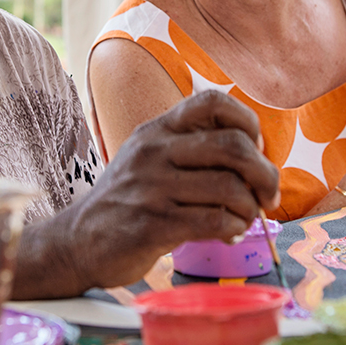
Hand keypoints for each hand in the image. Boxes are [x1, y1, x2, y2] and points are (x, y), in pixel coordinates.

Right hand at [63, 90, 279, 288]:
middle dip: (265, 173)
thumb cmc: (127, 202)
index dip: (247, 122)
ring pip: (229, 187)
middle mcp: (153, 152)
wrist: (77, 242)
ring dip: (250, 208)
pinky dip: (234, 229)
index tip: (255, 150)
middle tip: (268, 195)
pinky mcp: (153, 225)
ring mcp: (152, 188)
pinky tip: (228, 234)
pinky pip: (215, 221)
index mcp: (156, 130)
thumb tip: (256, 155)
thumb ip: (191, 150)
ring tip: (245, 218)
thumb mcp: (149, 160)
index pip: (212, 102)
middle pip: (232, 146)